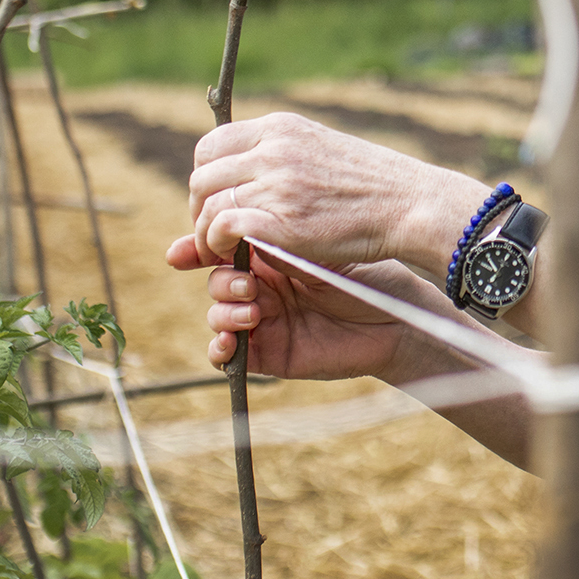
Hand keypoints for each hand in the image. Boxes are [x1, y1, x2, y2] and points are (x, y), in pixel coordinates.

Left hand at [177, 111, 483, 276]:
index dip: (206, 177)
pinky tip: (230, 257)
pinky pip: (223, 227)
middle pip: (203, 175)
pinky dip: (216, 244)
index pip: (212, 145)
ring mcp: (277, 182)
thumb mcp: (323, 151)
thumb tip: (244, 179)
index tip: (217, 201)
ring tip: (220, 251)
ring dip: (205, 233)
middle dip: (200, 208)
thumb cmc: (375, 185)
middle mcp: (274, 149)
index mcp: (281, 128)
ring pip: (208, 203)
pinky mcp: (281, 219)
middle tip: (214, 232)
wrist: (410, 204)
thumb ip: (282, 157)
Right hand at [195, 254, 420, 379]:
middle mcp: (262, 284)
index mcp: (271, 253)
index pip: (223, 246)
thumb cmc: (368, 274)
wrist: (396, 317)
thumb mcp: (320, 248)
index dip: (199, 247)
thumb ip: (276, 240)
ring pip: (217, 311)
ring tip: (253, 305)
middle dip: (219, 277)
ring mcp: (263, 319)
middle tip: (248, 280)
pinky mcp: (267, 352)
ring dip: (223, 308)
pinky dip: (220, 347)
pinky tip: (233, 339)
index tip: (182, 251)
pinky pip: (226, 353)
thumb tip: (231, 225)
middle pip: (214, 277)